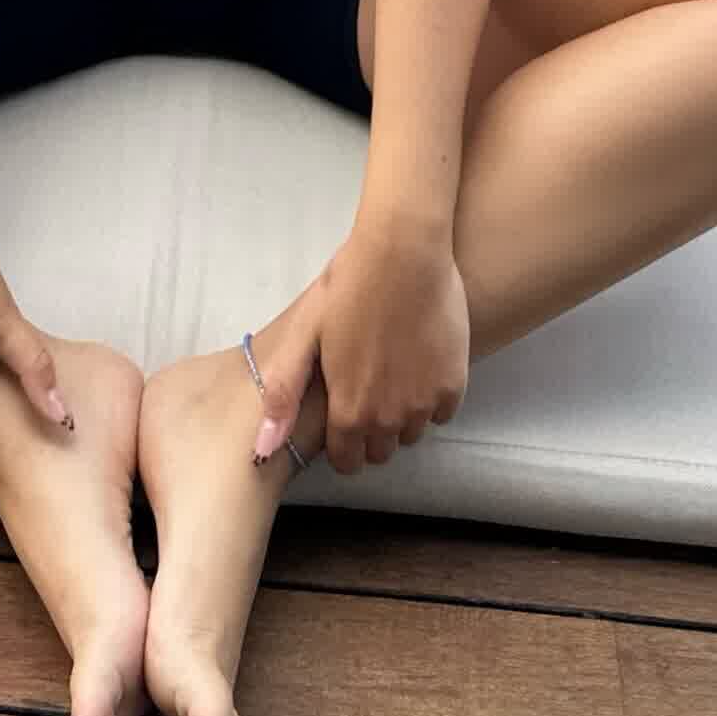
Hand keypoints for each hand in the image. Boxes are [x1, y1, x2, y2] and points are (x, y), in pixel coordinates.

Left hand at [249, 211, 468, 479]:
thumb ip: (283, 394)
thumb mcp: (304, 335)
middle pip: (381, 451)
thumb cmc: (347, 287)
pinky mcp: (454, 386)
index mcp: (348, 412)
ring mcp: (424, 404)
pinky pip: (441, 413)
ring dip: (402, 416)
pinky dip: (431, 398)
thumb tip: (262, 450)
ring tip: (393, 375)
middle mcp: (388, 420)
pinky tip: (419, 365)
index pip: (347, 461)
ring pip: (411, 433)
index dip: (342, 444)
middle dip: (371, 432)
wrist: (404, 254)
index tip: (342, 417)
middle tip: (367, 390)